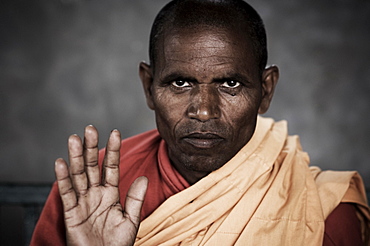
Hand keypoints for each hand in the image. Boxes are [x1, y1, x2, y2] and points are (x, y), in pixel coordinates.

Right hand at [55, 126, 147, 245]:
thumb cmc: (118, 243)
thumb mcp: (130, 219)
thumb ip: (135, 198)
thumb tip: (144, 177)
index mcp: (111, 193)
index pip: (111, 166)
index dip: (112, 150)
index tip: (115, 132)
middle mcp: (96, 193)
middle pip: (92, 166)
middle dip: (91, 147)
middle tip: (90, 129)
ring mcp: (83, 201)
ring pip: (78, 175)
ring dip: (75, 157)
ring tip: (74, 139)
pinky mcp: (71, 212)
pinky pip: (67, 193)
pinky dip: (63, 178)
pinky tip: (61, 162)